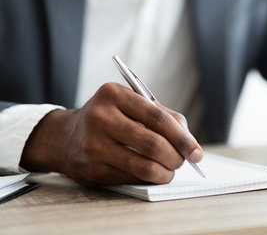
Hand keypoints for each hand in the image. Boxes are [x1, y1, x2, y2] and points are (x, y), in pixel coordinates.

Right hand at [20, 83, 202, 185]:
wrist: (64, 137)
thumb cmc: (109, 118)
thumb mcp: (130, 104)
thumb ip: (161, 115)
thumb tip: (189, 140)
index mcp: (114, 94)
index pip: (157, 117)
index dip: (182, 137)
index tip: (196, 150)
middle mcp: (101, 118)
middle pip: (153, 143)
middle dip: (177, 156)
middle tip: (186, 161)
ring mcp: (94, 145)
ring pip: (143, 165)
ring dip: (165, 171)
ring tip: (171, 169)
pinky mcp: (92, 169)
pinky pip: (132, 177)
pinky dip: (149, 178)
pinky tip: (153, 173)